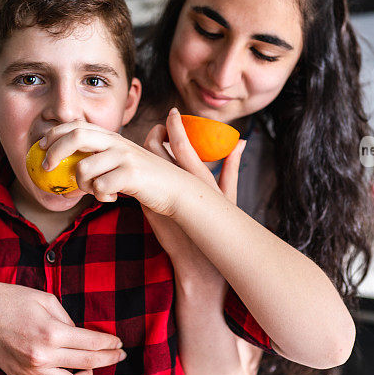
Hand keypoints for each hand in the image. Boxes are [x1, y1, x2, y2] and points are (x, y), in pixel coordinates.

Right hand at [0, 280, 125, 374]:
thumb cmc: (10, 299)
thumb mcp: (47, 300)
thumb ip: (68, 320)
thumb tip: (82, 335)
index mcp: (51, 333)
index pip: (92, 344)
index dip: (110, 344)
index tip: (119, 342)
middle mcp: (42, 356)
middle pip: (88, 363)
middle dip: (109, 359)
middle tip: (120, 354)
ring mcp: (30, 370)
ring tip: (97, 364)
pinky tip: (74, 368)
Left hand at [39, 120, 188, 214]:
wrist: (176, 189)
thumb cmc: (145, 179)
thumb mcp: (122, 162)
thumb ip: (100, 159)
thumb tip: (68, 167)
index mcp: (112, 137)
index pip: (77, 125)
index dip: (55, 133)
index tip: (41, 147)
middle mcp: (117, 142)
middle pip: (76, 136)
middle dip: (54, 151)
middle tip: (47, 167)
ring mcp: (124, 157)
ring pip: (83, 169)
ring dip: (82, 185)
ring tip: (96, 191)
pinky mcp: (130, 174)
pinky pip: (100, 187)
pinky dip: (101, 196)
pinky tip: (112, 197)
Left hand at [141, 108, 245, 281]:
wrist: (199, 261)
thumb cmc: (217, 229)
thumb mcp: (228, 194)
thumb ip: (232, 166)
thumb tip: (242, 141)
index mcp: (198, 175)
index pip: (180, 140)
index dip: (174, 123)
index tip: (172, 113)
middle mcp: (177, 180)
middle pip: (154, 144)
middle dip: (153, 134)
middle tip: (156, 136)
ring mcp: (159, 192)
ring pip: (139, 162)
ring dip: (137, 155)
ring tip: (145, 157)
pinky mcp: (147, 206)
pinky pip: (132, 182)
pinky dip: (131, 175)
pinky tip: (133, 177)